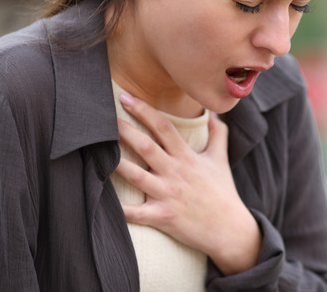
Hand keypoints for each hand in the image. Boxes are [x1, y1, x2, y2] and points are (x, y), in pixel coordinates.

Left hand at [114, 93, 261, 274]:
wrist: (230, 228)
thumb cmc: (223, 192)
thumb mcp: (221, 159)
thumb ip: (218, 134)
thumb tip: (214, 113)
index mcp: (187, 157)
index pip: (164, 127)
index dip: (144, 111)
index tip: (126, 98)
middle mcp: (176, 173)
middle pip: (146, 147)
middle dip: (125, 130)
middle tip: (105, 116)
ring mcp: (168, 195)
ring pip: (136, 176)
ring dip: (116, 163)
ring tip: (96, 151)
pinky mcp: (163, 216)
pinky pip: (136, 213)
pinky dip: (120, 209)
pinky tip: (102, 202)